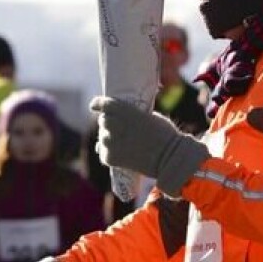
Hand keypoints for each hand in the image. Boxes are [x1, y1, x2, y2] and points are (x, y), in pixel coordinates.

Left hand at [90, 96, 209, 196]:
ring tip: (121, 144)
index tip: (94, 106)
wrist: (168, 157)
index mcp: (125, 110)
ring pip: (102, 138)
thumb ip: (132, 116)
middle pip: (103, 121)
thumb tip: (122, 121)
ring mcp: (111, 142)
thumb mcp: (149, 116)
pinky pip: (103, 153)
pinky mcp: (110, 157)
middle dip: (109, 124)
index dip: (98, 104)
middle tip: (119, 130)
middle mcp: (115, 124)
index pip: (104, 104)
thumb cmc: (165, 135)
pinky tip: (119, 155)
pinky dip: (109, 154)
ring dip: (109, 139)